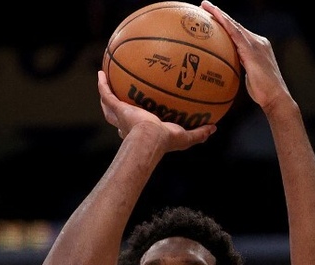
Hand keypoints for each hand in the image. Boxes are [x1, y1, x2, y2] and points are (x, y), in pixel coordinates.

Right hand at [97, 71, 214, 148]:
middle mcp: (127, 123)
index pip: (137, 125)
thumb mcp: (186, 137)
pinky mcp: (116, 108)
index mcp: (141, 130)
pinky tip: (101, 72)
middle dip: (117, 105)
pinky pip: (106, 94)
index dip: (137, 118)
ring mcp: (119, 115)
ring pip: (108, 103)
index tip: (141, 111)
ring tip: (105, 79)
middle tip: (120, 94)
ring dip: (105, 92)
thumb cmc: (165, 141)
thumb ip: (199, 133)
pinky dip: (102, 84)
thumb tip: (214, 128)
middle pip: (118, 114)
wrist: (150, 139)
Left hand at [200, 1, 289, 112]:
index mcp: (257, 46)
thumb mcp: (249, 77)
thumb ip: (240, 69)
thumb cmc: (262, 92)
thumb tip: (226, 71)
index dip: (224, 22)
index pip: (237, 32)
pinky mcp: (253, 51)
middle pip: (235, 25)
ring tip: (206, 6)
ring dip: (220, 15)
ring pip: (234, 26)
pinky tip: (216, 18)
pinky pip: (236, 35)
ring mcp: (256, 45)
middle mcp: (258, 41)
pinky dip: (226, 25)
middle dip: (219, 14)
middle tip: (204, 4)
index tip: (210, 15)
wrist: (276, 97)